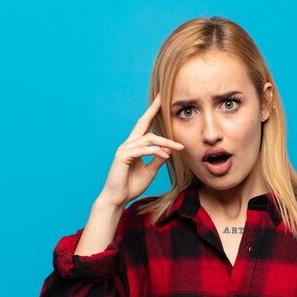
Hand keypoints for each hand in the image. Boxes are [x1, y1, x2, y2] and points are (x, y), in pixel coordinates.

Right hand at [98, 93, 184, 207]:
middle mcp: (128, 144)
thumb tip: (169, 150)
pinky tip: (166, 155)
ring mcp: (124, 149)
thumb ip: (158, 159)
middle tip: (164, 97)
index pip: (145, 126)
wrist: (117, 198)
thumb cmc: (131, 185)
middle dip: (153, 109)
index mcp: (134, 146)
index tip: (161, 100)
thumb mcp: (150, 171)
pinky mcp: (123, 157)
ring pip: (149, 139)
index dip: (153, 112)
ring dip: (166, 142)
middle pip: (143, 123)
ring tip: (179, 147)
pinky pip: (143, 150)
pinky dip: (156, 151)